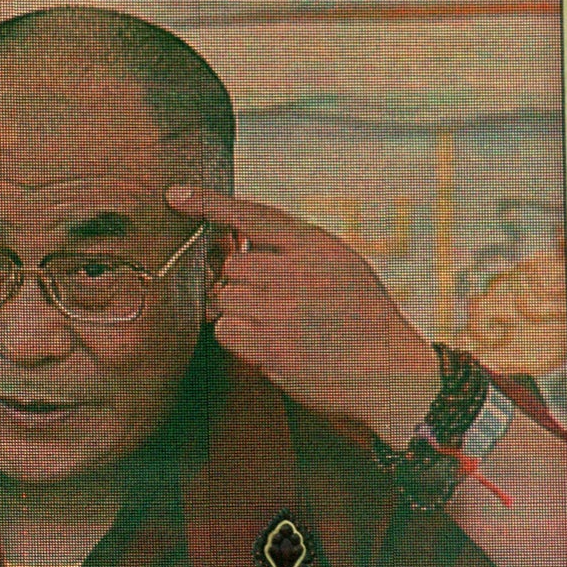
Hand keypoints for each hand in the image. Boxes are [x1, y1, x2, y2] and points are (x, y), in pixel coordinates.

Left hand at [166, 183, 440, 440]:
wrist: (390, 371)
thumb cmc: (364, 319)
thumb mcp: (343, 264)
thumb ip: (297, 249)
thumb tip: (241, 244)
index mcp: (316, 246)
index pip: (253, 215)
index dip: (210, 203)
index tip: (176, 196)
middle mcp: (298, 274)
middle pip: (232, 267)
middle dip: (236, 285)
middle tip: (260, 303)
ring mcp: (284, 312)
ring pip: (225, 299)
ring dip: (235, 313)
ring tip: (269, 325)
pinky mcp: (273, 349)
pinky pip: (226, 331)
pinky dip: (236, 338)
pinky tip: (264, 344)